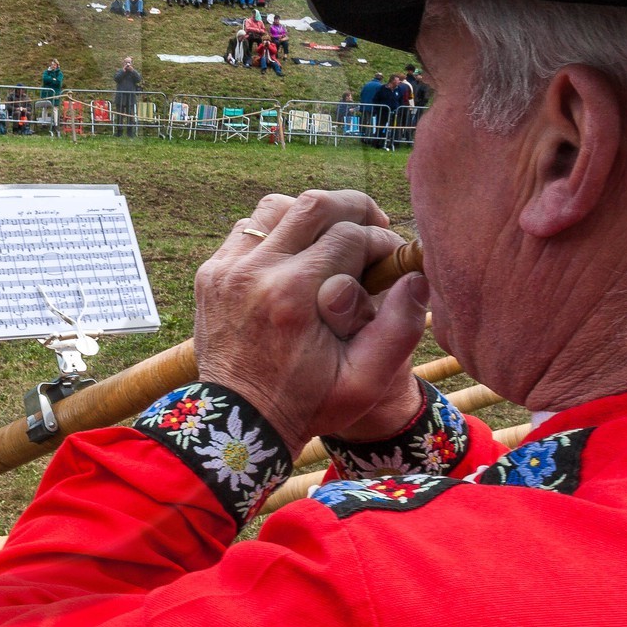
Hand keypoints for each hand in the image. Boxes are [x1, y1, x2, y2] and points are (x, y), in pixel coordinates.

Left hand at [192, 190, 429, 452]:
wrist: (240, 421)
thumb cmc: (310, 403)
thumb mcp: (367, 381)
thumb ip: (401, 328)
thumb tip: (416, 276)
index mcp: (293, 295)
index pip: (349, 236)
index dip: (382, 241)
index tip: (393, 259)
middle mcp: (255, 272)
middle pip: (312, 205)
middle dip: (353, 208)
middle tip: (374, 226)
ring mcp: (225, 269)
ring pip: (275, 207)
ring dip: (311, 215)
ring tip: (335, 237)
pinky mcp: (210, 273)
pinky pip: (247, 230)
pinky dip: (276, 232)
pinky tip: (296, 255)